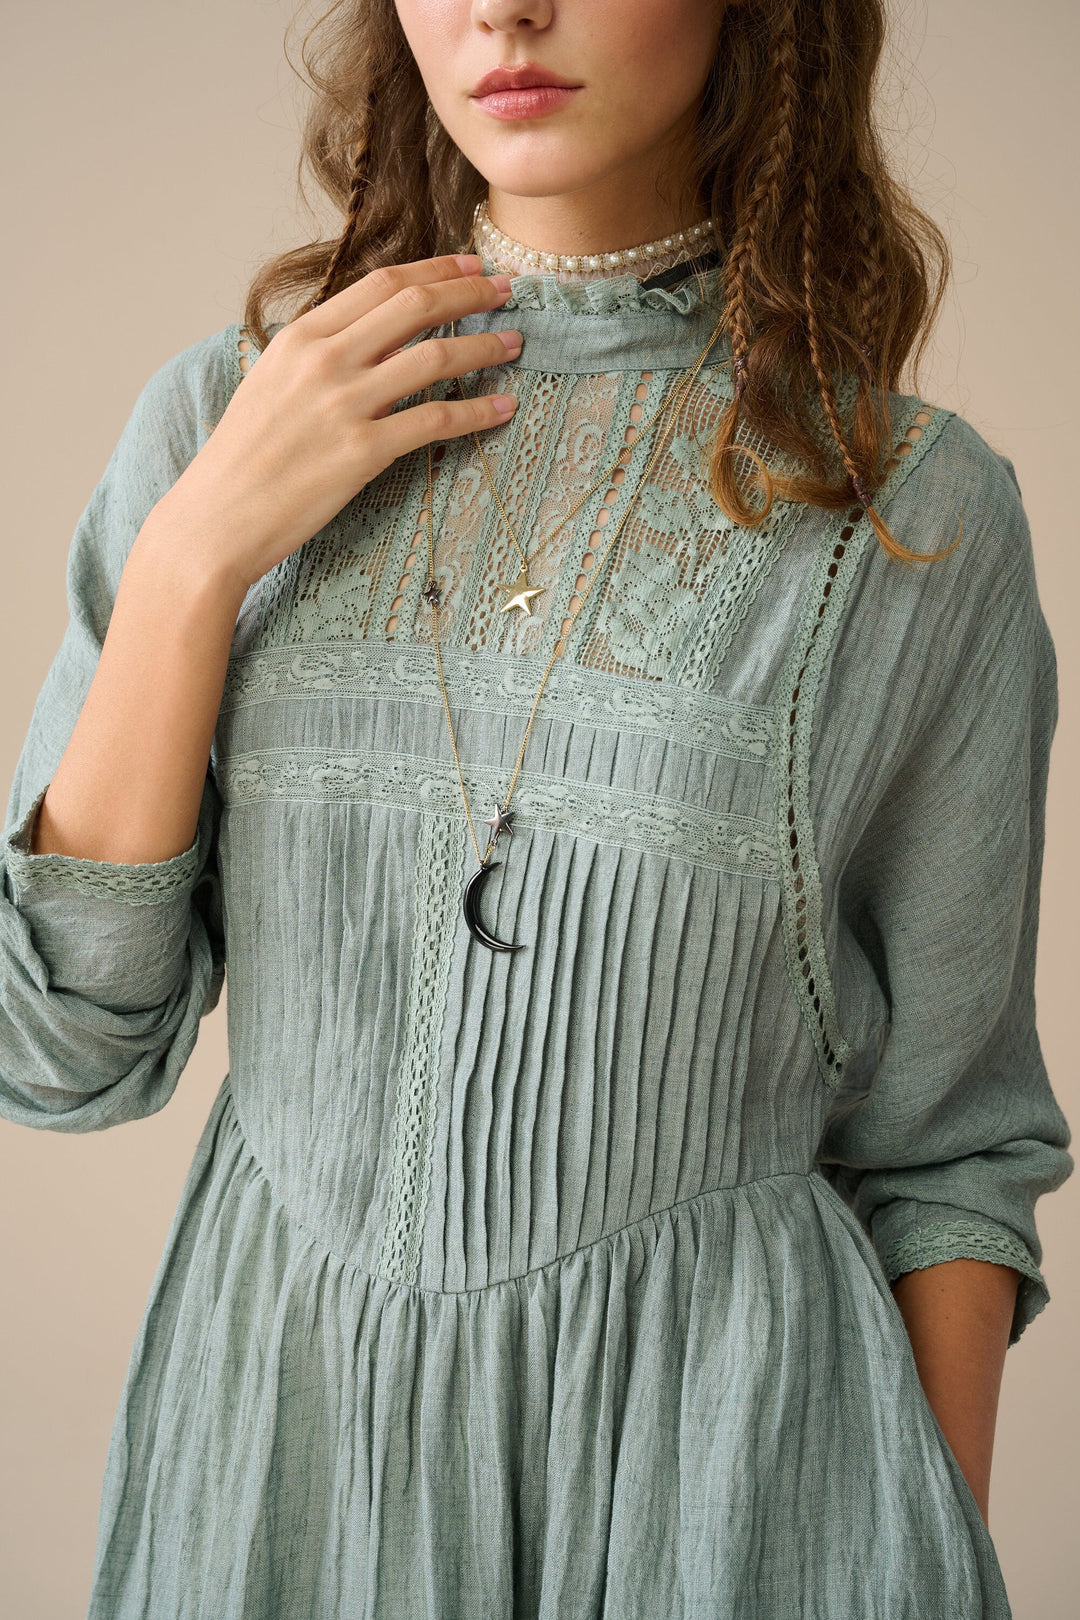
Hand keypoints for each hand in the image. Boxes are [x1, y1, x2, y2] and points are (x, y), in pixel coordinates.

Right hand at [148, 253, 521, 597]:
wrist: (216, 519)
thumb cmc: (242, 459)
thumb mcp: (270, 383)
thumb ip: (316, 354)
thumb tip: (361, 336)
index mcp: (301, 336)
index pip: (382, 284)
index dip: (436, 269)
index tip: (471, 266)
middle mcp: (324, 360)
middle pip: (415, 306)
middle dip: (471, 293)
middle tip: (509, 291)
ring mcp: (344, 405)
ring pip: (434, 357)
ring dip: (485, 347)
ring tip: (516, 345)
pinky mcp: (362, 453)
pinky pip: (434, 421)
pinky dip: (476, 412)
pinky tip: (503, 408)